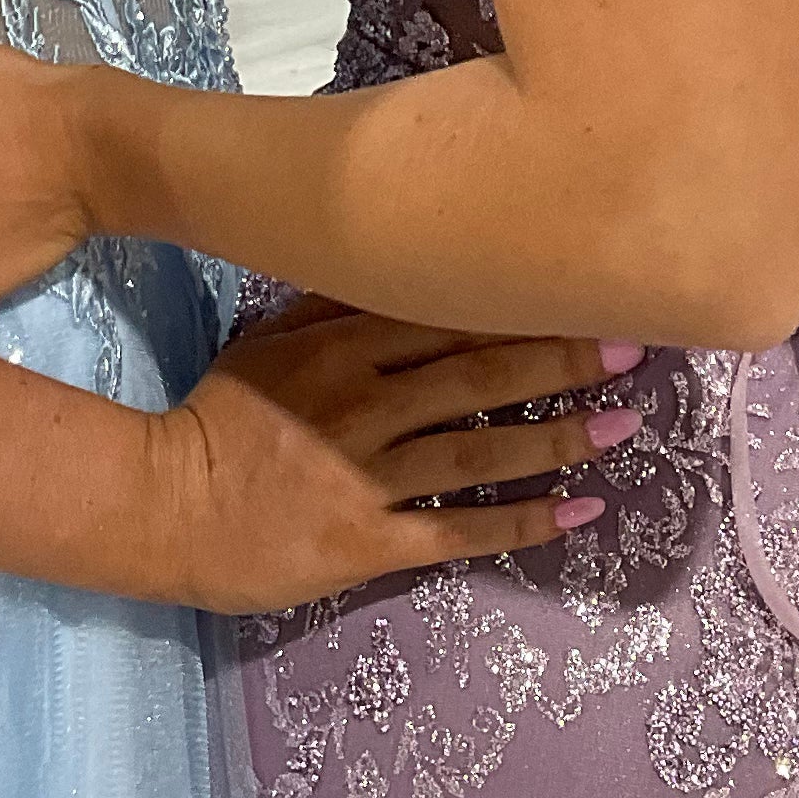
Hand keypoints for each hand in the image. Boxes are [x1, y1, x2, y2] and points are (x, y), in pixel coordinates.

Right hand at [150, 298, 647, 615]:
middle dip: (563, 361)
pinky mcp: (368, 542)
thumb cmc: (222, 416)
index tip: (590, 287)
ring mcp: (367, 477)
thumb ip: (338, 301)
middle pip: (479, 377)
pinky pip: (458, 532)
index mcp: (340, 345)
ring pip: (480, 453)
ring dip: (558, 439)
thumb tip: (407, 255)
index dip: (524, 303)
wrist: (163, 506)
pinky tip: (580, 512)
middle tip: (635, 349)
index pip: (449, 314)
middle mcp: (364, 405)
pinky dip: (523, 523)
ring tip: (624, 428)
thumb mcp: (271, 339)